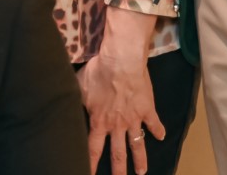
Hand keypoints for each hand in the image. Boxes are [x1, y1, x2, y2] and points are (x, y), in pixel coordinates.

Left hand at [77, 50, 162, 174]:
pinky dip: (159, 131)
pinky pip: (154, 124)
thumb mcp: (79, 87)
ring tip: (141, 172)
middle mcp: (117, 125)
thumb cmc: (97, 73)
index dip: (91, 164)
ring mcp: (133, 119)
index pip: (93, 149)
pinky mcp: (147, 110)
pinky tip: (161, 137)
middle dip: (118, 170)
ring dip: (140, 160)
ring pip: (137, 145)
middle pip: (117, 154)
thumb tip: (65, 102)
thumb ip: (76, 100)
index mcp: (99, 122)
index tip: (90, 174)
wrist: (120, 63)